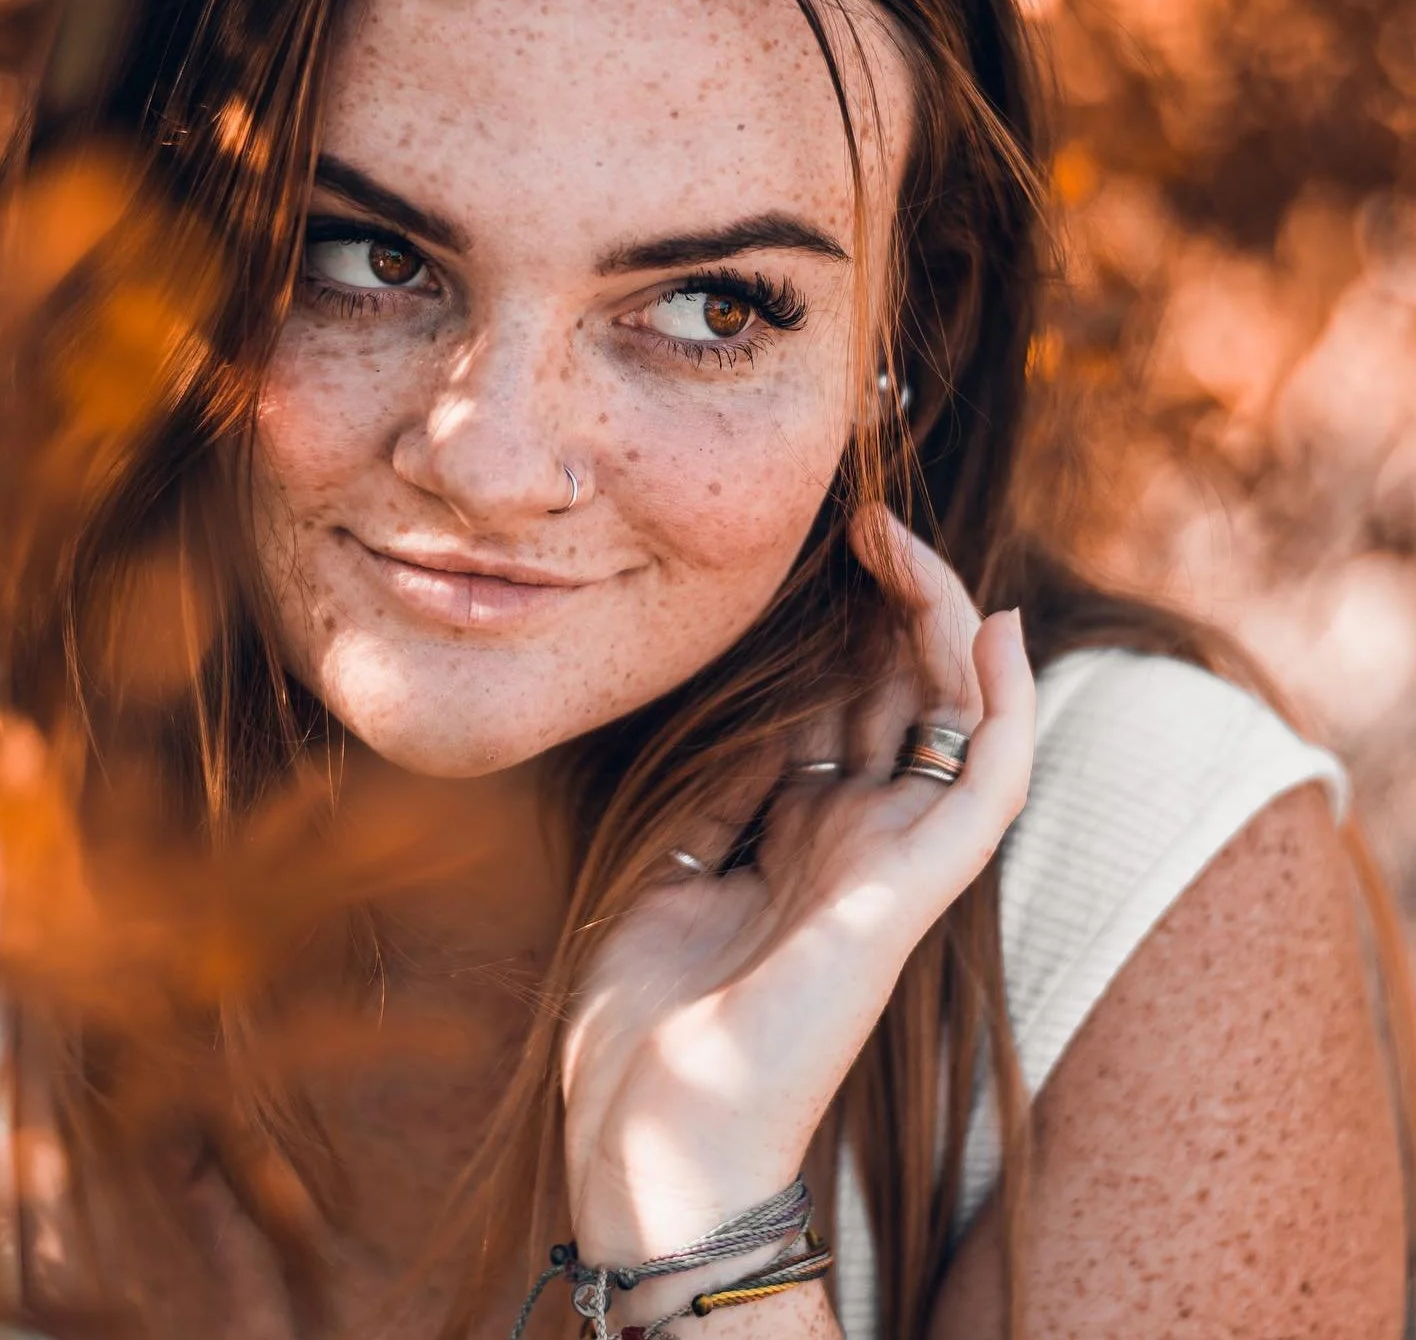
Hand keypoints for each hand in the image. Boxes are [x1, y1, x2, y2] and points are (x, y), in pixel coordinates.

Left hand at [561, 505, 1035, 1321]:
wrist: (653, 1132)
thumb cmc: (646, 1019)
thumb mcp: (669, 862)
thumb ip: (726, 782)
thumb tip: (757, 703)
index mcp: (801, 835)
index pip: (845, 705)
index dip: (840, 625)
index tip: (817, 552)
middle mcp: (857, 837)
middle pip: (901, 692)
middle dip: (890, 600)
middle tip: (864, 522)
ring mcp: (892, 859)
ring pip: (953, 715)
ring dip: (941, 619)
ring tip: (903, 539)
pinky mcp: (913, 885)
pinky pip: (990, 781)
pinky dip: (1008, 703)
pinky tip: (996, 625)